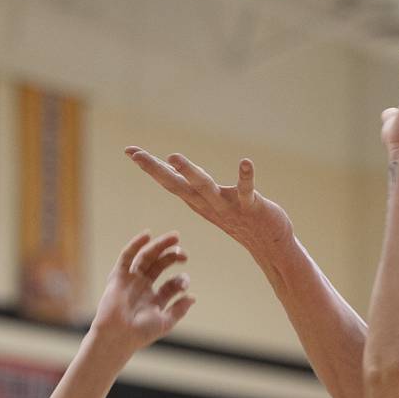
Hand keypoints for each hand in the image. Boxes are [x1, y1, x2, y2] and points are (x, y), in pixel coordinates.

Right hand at [89, 232, 194, 355]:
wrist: (118, 336)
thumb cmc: (140, 333)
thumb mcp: (166, 322)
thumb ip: (179, 309)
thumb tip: (193, 297)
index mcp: (155, 299)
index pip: (171, 284)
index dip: (181, 281)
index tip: (185, 284)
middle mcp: (143, 287)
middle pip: (160, 265)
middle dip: (173, 256)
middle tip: (184, 253)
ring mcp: (131, 280)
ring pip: (146, 257)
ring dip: (160, 246)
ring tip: (175, 237)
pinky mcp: (118, 276)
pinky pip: (126, 257)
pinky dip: (135, 245)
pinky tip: (147, 235)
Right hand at [125, 149, 291, 255]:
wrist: (269, 246)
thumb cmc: (239, 219)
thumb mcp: (210, 202)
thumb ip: (191, 186)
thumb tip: (170, 166)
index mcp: (198, 202)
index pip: (169, 182)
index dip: (150, 167)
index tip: (129, 151)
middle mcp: (208, 205)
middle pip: (177, 185)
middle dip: (156, 169)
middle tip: (136, 154)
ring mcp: (228, 207)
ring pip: (205, 188)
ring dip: (190, 173)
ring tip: (174, 156)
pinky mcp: (251, 208)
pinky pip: (246, 191)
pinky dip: (245, 177)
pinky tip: (246, 162)